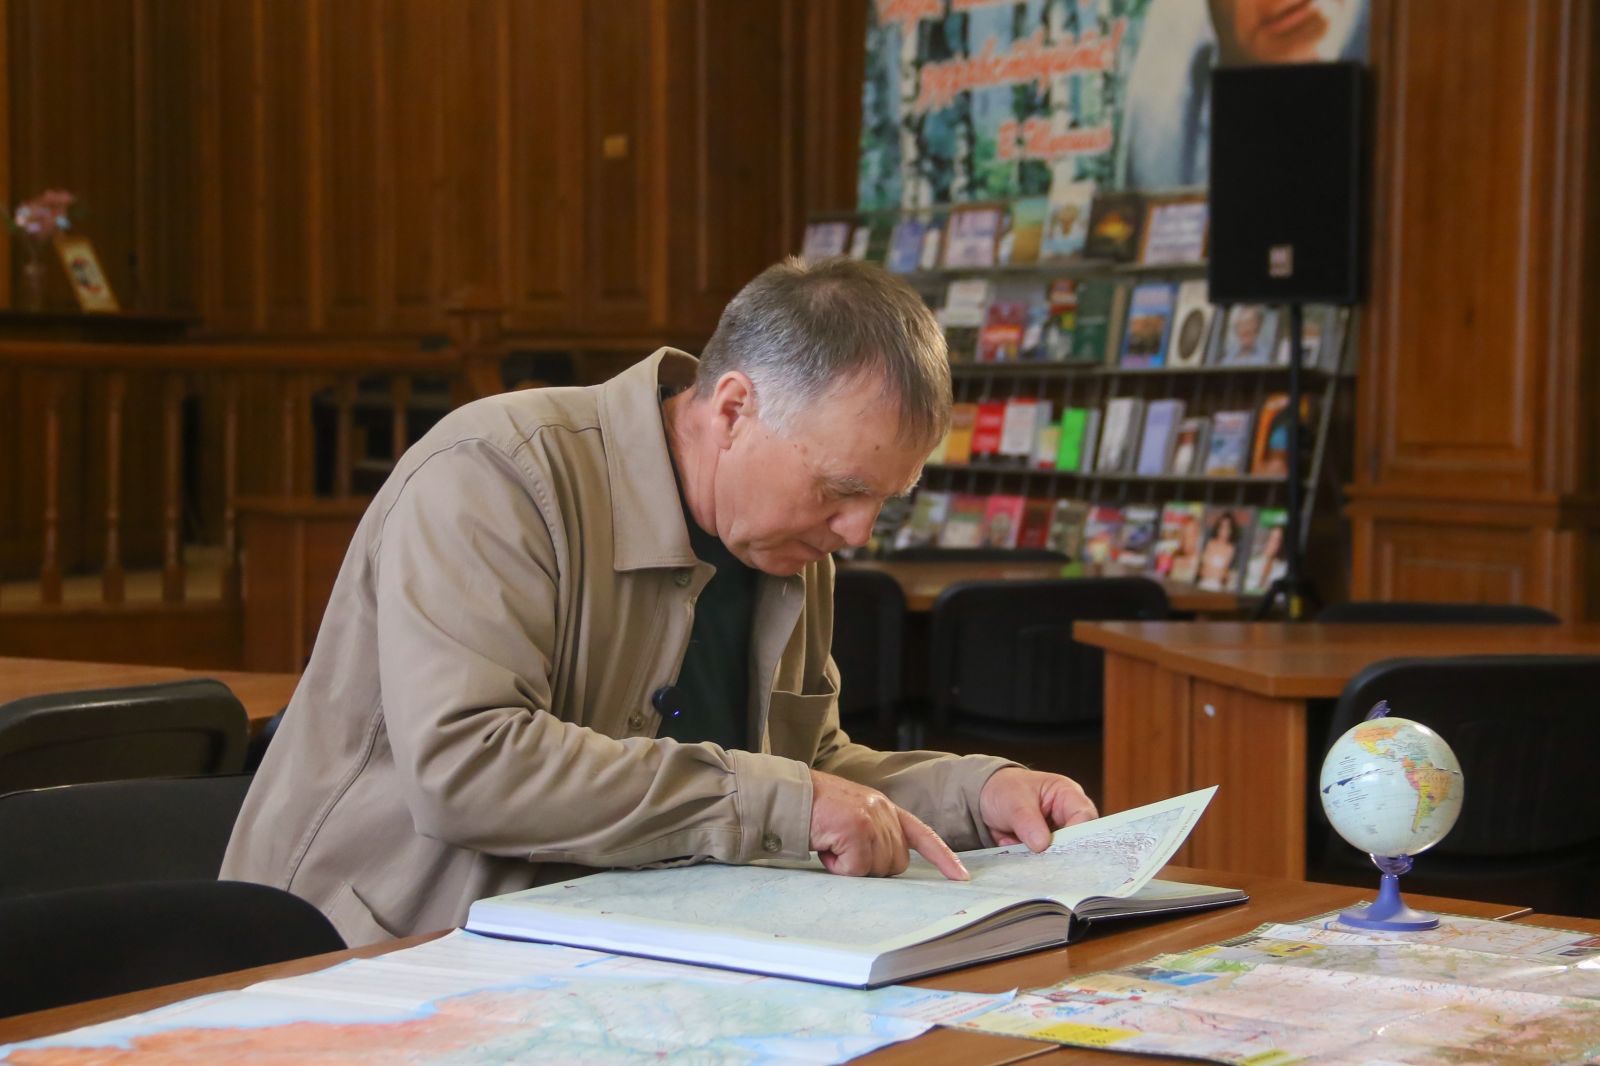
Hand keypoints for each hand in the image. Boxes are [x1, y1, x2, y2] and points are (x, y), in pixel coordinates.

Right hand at [808, 769, 969, 880]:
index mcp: (884, 806)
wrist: (786, 796)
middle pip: (896, 862)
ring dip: (851, 866)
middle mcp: (882, 810)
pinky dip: (838, 866)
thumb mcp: (852, 814)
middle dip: (871, 865)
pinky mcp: (854, 830)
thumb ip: (875, 832)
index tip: (960, 877)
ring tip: (832, 845)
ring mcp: (869, 819)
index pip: (922, 833)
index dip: (943, 857)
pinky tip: (826, 847)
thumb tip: (887, 862)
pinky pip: (855, 869)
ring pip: (876, 868)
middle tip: (844, 850)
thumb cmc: (814, 810)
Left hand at [979, 767, 1097, 851]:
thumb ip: (1027, 821)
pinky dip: (1029, 859)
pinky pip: (1045, 862)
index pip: (1085, 815)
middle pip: (1079, 840)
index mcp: (1068, 795)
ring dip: (1040, 857)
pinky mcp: (1046, 849)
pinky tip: (1011, 845)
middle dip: (1058, 851)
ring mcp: (1058, 835)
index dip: (1076, 833)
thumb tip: (1042, 845)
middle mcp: (1068, 816)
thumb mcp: (1013, 800)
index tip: (1056, 846)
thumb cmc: (1006, 789)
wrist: (986, 798)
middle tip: (1037, 854)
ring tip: (1017, 844)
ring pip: (1062, 855)